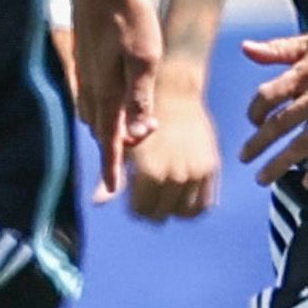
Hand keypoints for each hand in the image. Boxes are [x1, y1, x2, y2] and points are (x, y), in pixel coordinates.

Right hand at [70, 0, 162, 202]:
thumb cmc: (128, 16)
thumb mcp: (144, 58)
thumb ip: (140, 97)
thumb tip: (139, 131)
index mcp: (106, 91)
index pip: (109, 139)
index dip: (111, 166)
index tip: (109, 190)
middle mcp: (89, 88)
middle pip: (102, 131)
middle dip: (118, 144)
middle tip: (146, 133)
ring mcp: (83, 76)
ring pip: (95, 117)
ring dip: (111, 128)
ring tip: (136, 123)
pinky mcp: (84, 65)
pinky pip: (91, 101)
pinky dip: (105, 111)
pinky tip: (118, 102)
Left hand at [126, 76, 223, 220]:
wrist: (173, 93)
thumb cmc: (140, 118)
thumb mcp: (123, 146)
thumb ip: (112, 176)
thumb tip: (97, 203)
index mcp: (150, 173)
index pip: (141, 211)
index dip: (134, 207)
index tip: (133, 198)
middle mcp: (175, 176)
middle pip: (160, 214)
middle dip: (151, 209)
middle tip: (148, 197)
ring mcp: (196, 174)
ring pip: (184, 213)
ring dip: (173, 209)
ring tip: (165, 198)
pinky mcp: (211, 168)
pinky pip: (205, 203)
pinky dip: (193, 205)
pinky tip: (183, 196)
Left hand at [239, 18, 307, 192]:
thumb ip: (281, 49)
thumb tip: (246, 48)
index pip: (268, 96)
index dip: (254, 111)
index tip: (253, 121)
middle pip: (280, 125)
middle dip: (257, 145)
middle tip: (244, 159)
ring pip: (302, 146)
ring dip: (279, 165)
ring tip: (264, 178)